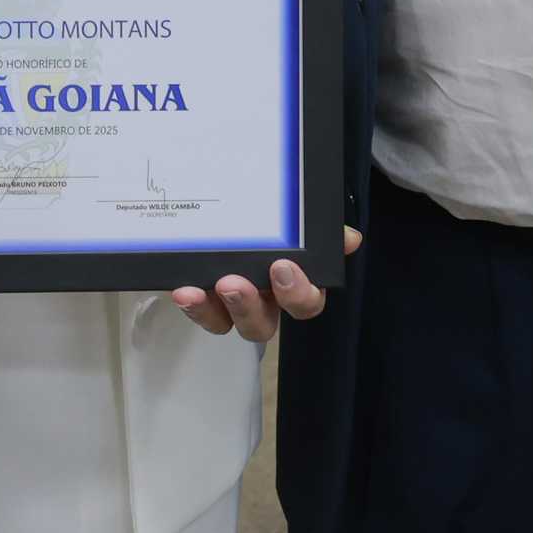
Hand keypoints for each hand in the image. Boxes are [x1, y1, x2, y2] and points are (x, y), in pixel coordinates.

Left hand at [171, 225, 360, 340]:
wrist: (214, 208)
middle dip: (249, 306)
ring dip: (216, 309)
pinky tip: (184, 290)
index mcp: (290, 282)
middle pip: (263, 324)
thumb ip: (317, 229)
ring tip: (204, 288)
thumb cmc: (260, 221)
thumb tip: (349, 238)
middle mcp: (262, 299)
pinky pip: (200, 312)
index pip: (306, 302)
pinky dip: (193, 305)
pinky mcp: (201, 299)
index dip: (299, 292)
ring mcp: (229, 303)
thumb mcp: (291, 220)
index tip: (283, 268)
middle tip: (234, 283)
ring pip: (228, 323)